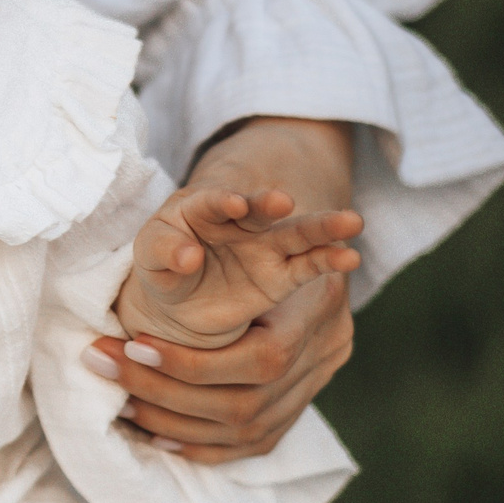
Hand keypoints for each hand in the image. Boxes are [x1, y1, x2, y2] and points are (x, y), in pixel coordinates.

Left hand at [89, 116, 358, 461]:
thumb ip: (213, 236)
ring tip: (117, 401)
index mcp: (318, 304)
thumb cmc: (247, 221)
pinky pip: (252, 444)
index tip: (133, 346)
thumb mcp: (230, 212)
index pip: (261, 359)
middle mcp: (328, 349)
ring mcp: (318, 382)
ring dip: (172, 422)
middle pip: (246, 405)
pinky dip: (200, 444)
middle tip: (105, 366)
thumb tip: (179, 255)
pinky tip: (154, 435)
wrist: (291, 234)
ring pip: (246, 432)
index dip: (191, 362)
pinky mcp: (300, 406)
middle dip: (166, 392)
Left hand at [116, 186, 362, 348]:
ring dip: (322, 227)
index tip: (235, 205)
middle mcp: (240, 222)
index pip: (211, 202)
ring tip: (352, 221)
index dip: (223, 201)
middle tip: (284, 200)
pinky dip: (328, 260)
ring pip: (296, 233)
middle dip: (272, 204)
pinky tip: (350, 257)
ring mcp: (264, 247)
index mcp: (200, 209)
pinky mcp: (281, 275)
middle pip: (260, 209)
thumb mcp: (150, 259)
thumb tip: (187, 257)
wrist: (179, 301)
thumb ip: (163, 253)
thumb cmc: (163, 268)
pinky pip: (307, 266)